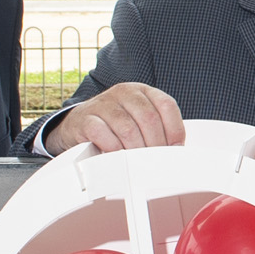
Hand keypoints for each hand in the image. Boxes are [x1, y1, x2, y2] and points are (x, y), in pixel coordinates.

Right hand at [48, 82, 185, 153]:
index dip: (175, 130)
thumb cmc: (115, 125)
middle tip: (155, 161)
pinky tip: (116, 156)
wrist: (79, 123)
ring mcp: (103, 103)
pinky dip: (113, 150)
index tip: (175, 149)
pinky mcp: (85, 118)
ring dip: (136, 151)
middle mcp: (124, 92)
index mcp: (142, 91)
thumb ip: (157, 129)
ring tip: (138, 162)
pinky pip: (103, 135)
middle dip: (156, 145)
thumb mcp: (138, 120)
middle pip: (149, 118)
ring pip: (128, 129)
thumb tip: (175, 151)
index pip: (166, 105)